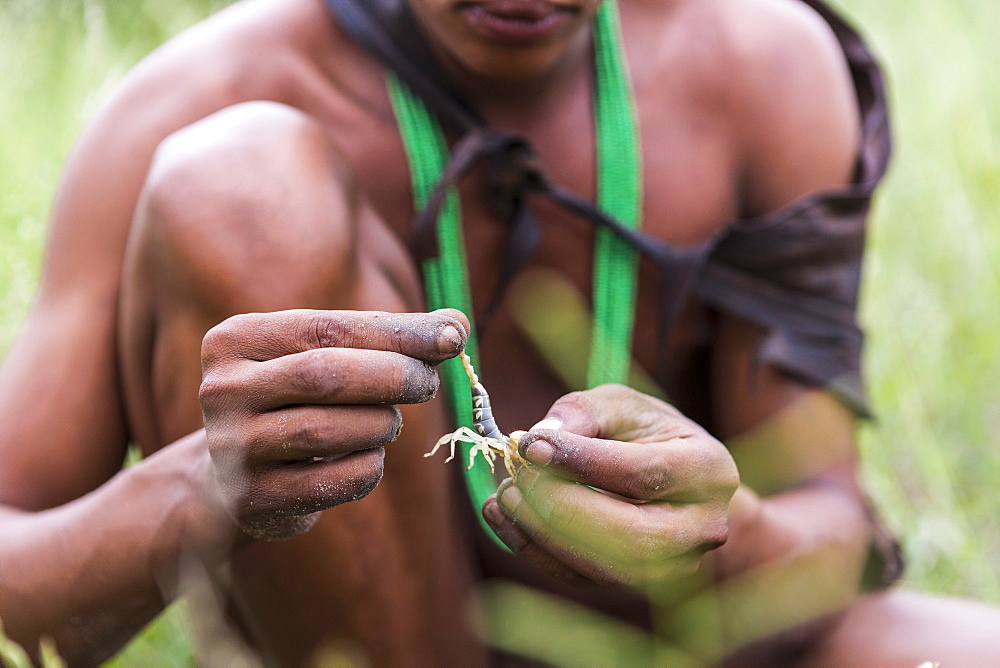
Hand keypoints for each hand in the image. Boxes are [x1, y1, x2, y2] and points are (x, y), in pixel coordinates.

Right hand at [199, 308, 467, 539]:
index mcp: (236, 339)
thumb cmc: (296, 402)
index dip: (398, 332)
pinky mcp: (251, 498)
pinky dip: (368, 467)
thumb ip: (388, 338)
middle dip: (392, 376)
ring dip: (379, 425)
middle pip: (323, 374)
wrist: (232, 478)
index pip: (327, 328)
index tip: (453, 336)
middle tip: (429, 383)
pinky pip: (333, 481)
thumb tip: (456, 326)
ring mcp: (232, 447)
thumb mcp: (325, 358)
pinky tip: (367, 458)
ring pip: (327, 430)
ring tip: (388, 422)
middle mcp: (223, 390)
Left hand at [483, 384, 738, 585]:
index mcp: (708, 471)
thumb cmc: (646, 435)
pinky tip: (503, 517)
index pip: (644, 474)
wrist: (673, 485)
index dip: (584, 461)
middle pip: (631, 534)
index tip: (531, 444)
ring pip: (606, 567)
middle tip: (517, 476)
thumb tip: (543, 436)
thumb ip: (586, 413)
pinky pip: (581, 578)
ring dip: (545, 533)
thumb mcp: (622, 406)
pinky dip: (535, 550)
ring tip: (506, 495)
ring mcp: (672, 566)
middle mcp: (701, 527)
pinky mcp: (634, 587)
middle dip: (563, 507)